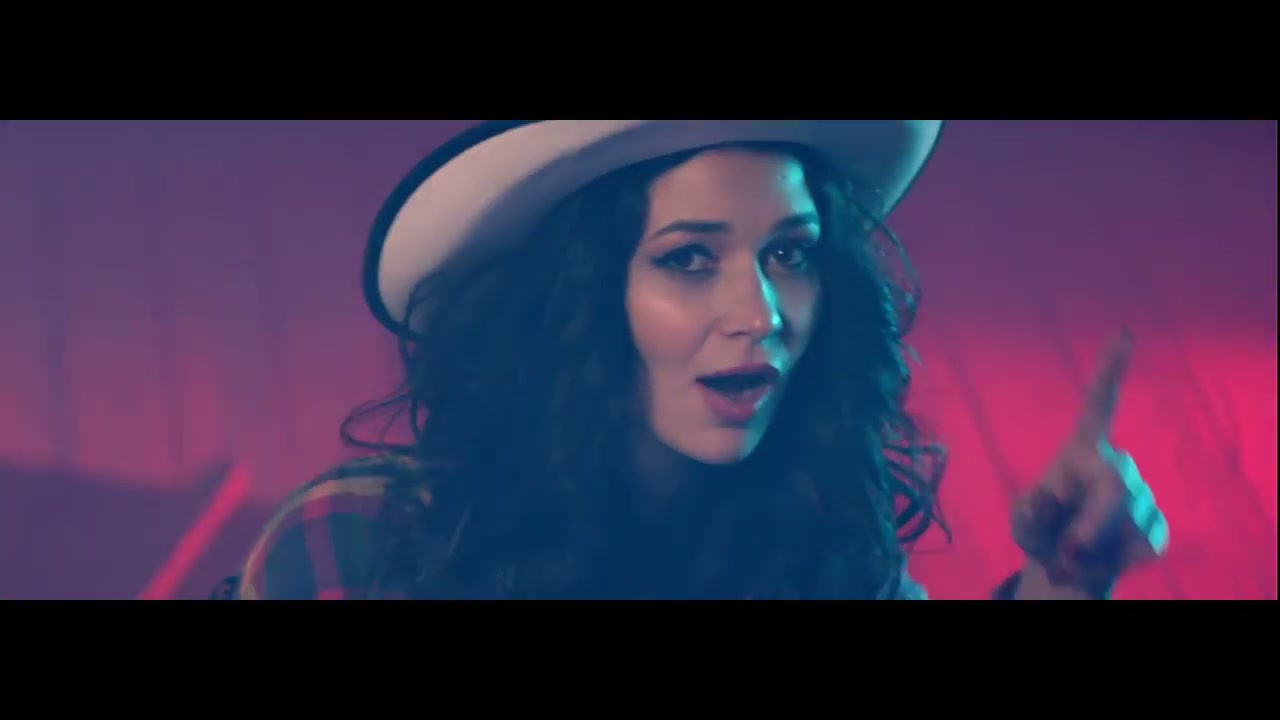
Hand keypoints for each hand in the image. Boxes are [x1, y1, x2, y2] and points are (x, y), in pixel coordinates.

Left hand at [1010, 332, 1169, 598]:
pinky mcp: (1156, 528)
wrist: (1066, 565)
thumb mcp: (1022, 520)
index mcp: (1082, 448)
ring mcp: (1142, 495)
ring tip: (1072, 553)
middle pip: (1114, 487)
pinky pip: (1137, 548)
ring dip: (1092, 548)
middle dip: (1090, 524)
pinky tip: (1102, 559)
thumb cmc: (1041, 530)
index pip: (1099, 403)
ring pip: (1123, 524)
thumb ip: (1030, 510)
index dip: (1110, 369)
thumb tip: (1055, 499)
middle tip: (1068, 553)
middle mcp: (1117, 464)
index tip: (1122, 332)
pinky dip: (1114, 563)